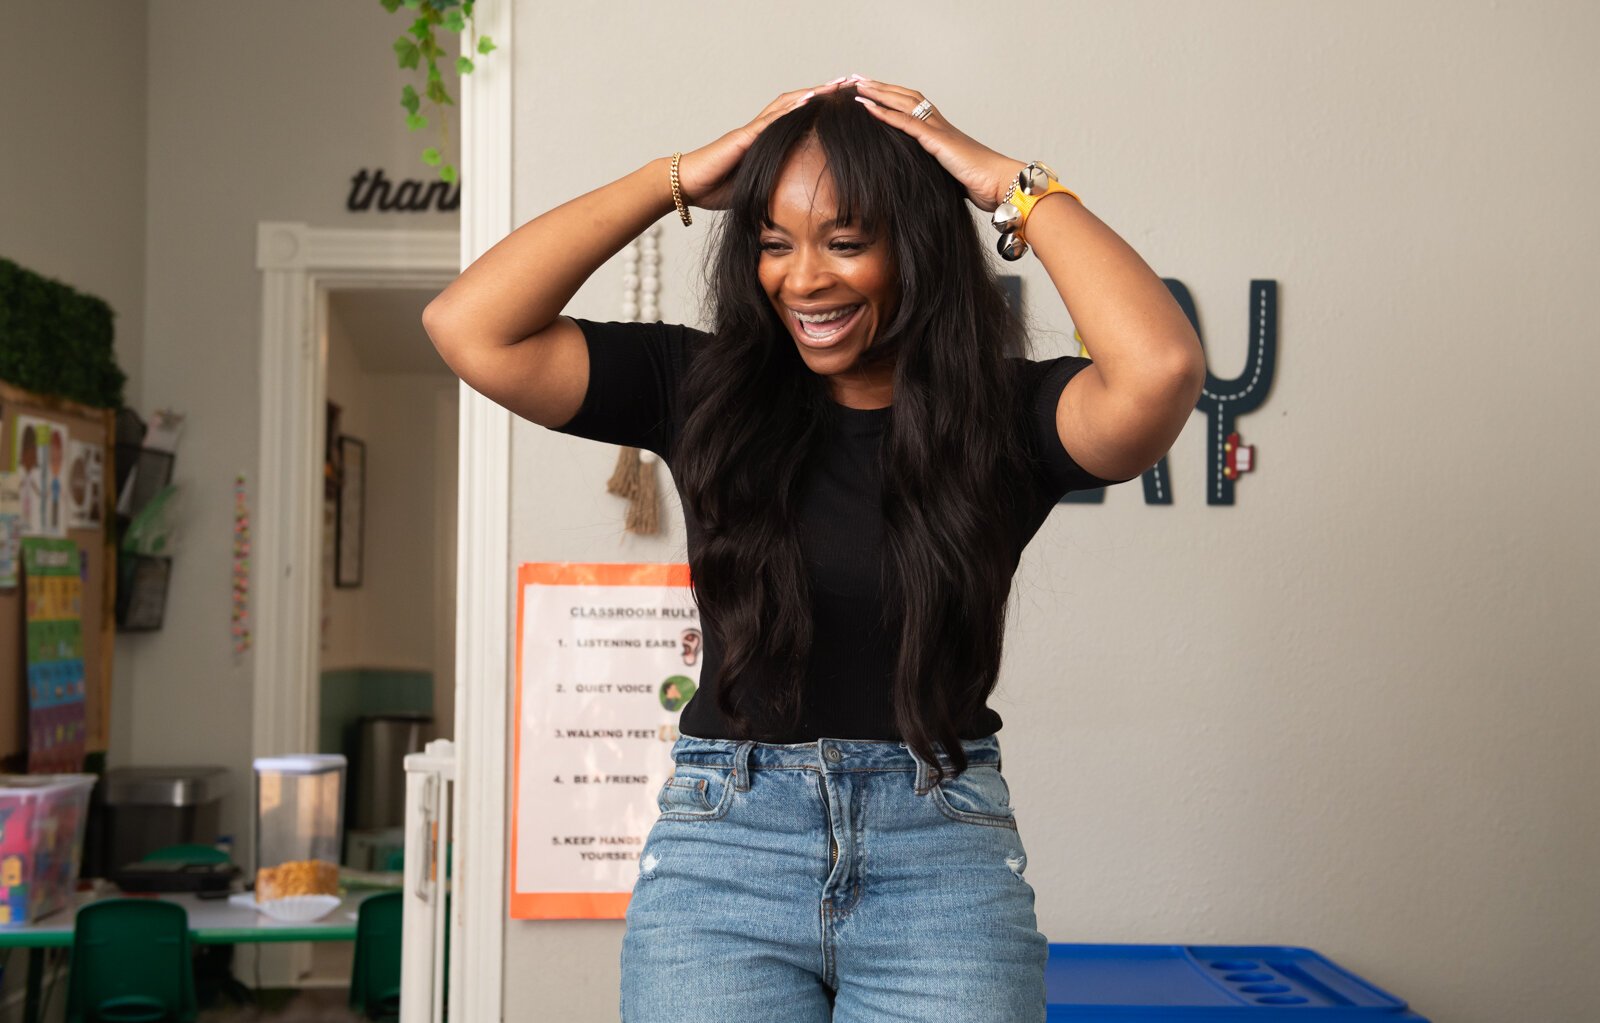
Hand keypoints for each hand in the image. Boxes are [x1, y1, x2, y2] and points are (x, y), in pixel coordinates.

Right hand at [675, 78, 852, 210]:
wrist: (685, 185)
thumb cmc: (714, 189)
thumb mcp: (753, 189)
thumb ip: (772, 188)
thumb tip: (794, 203)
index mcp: (762, 142)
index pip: (794, 119)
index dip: (818, 109)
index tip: (841, 104)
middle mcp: (758, 130)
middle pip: (795, 104)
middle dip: (822, 93)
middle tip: (848, 83)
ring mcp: (750, 132)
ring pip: (786, 105)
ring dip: (813, 94)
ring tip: (836, 85)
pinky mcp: (742, 139)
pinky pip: (770, 121)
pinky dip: (791, 110)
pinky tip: (810, 101)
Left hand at [850, 77, 1023, 212]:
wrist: (1000, 184)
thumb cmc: (980, 183)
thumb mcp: (949, 175)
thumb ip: (934, 170)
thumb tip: (920, 179)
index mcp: (941, 131)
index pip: (911, 106)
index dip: (891, 96)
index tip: (871, 91)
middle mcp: (939, 124)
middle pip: (905, 97)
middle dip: (880, 87)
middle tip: (857, 78)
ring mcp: (938, 130)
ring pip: (903, 103)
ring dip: (878, 92)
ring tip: (857, 85)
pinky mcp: (938, 141)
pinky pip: (907, 123)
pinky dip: (885, 113)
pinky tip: (867, 106)